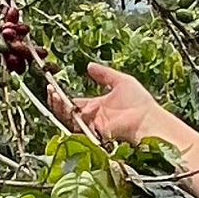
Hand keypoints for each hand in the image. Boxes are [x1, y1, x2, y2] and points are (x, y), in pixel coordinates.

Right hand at [46, 61, 170, 148]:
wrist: (148, 119)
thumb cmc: (139, 102)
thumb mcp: (120, 81)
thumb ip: (104, 74)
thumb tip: (89, 65)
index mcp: (97, 106)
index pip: (73, 103)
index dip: (62, 96)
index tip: (53, 86)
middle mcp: (92, 117)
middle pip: (66, 112)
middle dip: (55, 101)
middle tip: (50, 90)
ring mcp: (92, 125)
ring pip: (67, 119)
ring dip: (58, 107)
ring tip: (53, 94)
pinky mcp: (93, 132)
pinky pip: (75, 126)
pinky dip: (67, 115)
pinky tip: (63, 103)